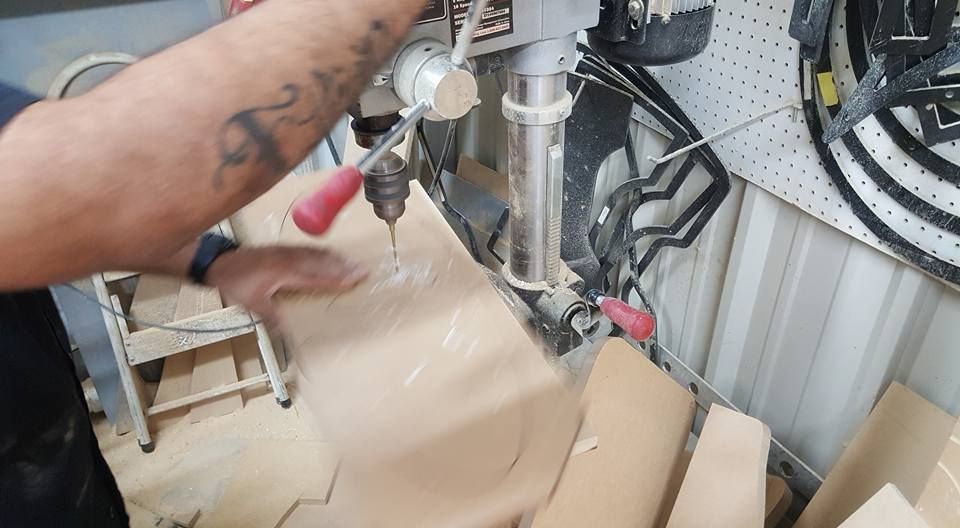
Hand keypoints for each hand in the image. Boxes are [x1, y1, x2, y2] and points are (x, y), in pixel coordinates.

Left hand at [205, 245, 366, 325]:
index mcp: (285, 272)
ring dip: (335, 258)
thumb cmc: (236, 284)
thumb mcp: (253, 304)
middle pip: (322, 262)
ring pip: (317, 253)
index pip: (318, 277)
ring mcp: (286, 251)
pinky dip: (322, 252)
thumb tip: (287, 334)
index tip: (356, 279)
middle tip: (363, 270)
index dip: (338, 279)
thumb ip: (273, 317)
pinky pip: (308, 249)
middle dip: (343, 267)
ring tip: (352, 262)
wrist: (219, 263)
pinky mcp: (282, 248)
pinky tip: (328, 254)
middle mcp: (289, 259)